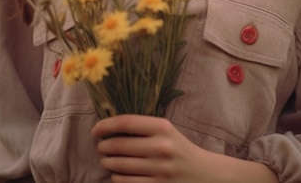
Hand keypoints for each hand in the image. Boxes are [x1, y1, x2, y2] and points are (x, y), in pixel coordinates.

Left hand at [92, 114, 278, 182]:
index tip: (95, 130)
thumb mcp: (167, 132)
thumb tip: (110, 127)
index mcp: (163, 127)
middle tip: (100, 147)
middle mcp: (161, 147)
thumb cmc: (180, 149)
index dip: (105, 125)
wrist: (205, 174)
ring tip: (106, 160)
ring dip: (108, 163)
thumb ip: (143, 128)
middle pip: (119, 145)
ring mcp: (159, 170)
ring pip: (120, 166)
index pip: (126, 123)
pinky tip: (116, 174)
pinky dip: (117, 177)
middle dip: (104, 147)